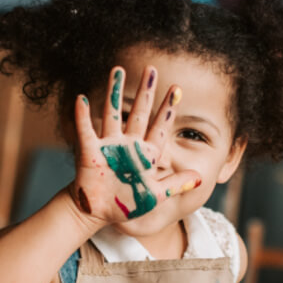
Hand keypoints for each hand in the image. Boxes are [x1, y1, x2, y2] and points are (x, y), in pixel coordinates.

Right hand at [67, 65, 200, 224]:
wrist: (98, 213)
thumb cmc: (126, 204)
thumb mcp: (155, 196)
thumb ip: (176, 184)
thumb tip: (200, 177)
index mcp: (145, 154)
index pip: (160, 127)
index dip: (168, 110)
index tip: (176, 90)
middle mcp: (128, 145)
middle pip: (139, 113)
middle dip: (146, 92)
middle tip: (151, 69)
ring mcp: (109, 146)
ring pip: (112, 114)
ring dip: (114, 92)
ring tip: (117, 70)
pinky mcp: (90, 152)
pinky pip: (86, 131)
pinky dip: (82, 116)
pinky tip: (82, 99)